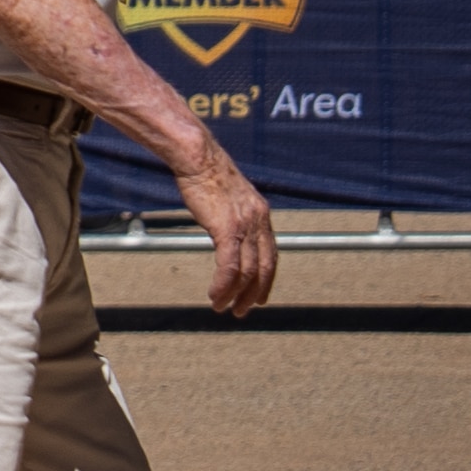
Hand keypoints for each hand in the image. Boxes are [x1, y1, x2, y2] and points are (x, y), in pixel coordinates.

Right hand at [175, 139, 276, 316]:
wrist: (199, 158)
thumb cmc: (207, 173)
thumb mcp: (228, 197)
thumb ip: (232, 214)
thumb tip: (224, 224)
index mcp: (261, 216)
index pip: (271, 256)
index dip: (266, 279)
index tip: (258, 297)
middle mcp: (259, 223)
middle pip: (263, 268)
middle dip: (254, 293)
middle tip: (242, 311)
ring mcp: (245, 226)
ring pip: (247, 271)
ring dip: (235, 294)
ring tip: (223, 308)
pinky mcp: (227, 229)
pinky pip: (229, 265)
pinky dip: (223, 285)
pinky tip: (215, 295)